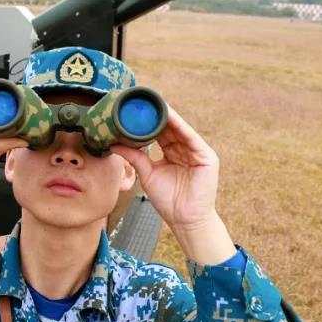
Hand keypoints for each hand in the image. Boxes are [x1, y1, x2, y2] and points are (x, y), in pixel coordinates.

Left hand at [111, 106, 234, 263]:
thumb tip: (114, 144)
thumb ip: (135, 157)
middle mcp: (185, 150)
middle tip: (143, 101)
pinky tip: (170, 117)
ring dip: (168, 117)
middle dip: (157, 115)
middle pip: (170, 129)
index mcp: (172, 154)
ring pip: (180, 130)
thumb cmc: (168, 200)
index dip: (149, 121)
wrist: (184, 220)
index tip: (135, 109)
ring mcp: (197, 153)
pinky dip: (180, 127)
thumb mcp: (147, 174)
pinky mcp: (206, 157)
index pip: (160, 133)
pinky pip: (191, 138)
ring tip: (154, 104)